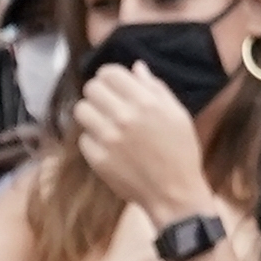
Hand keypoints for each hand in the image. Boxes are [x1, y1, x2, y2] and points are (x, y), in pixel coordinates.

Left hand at [67, 57, 212, 226]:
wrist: (173, 193)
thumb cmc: (180, 152)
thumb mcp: (177, 114)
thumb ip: (155, 88)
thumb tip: (136, 67)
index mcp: (145, 102)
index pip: (109, 73)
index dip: (109, 77)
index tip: (112, 85)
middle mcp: (124, 117)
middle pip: (91, 88)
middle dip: (98, 93)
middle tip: (107, 104)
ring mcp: (108, 139)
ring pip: (81, 110)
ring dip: (91, 113)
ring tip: (103, 122)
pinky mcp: (97, 158)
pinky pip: (83, 138)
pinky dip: (92, 139)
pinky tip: (107, 145)